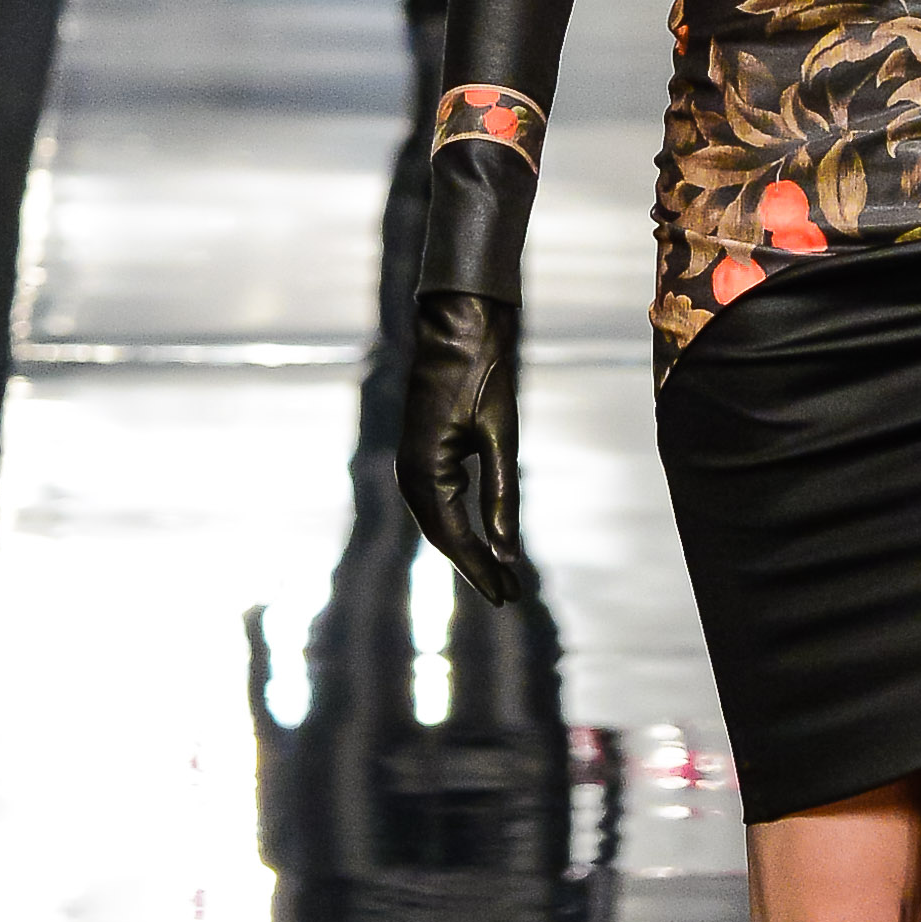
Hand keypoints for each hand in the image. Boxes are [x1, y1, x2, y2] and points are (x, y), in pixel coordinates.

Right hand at [398, 288, 522, 601]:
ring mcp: (412, 463)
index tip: (510, 595)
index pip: (455, 538)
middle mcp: (411, 474)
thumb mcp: (501, 437)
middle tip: (509, 596)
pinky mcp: (421, 452)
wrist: (458, 324)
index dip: (482, 570)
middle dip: (476, 567)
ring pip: (437, 523)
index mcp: (426, 473)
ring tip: (498, 576)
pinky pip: (437, 503)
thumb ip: (502, 495)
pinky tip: (478, 537)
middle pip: (443, 537)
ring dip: (466, 550)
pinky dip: (457, 525)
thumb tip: (507, 552)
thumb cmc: (483, 373)